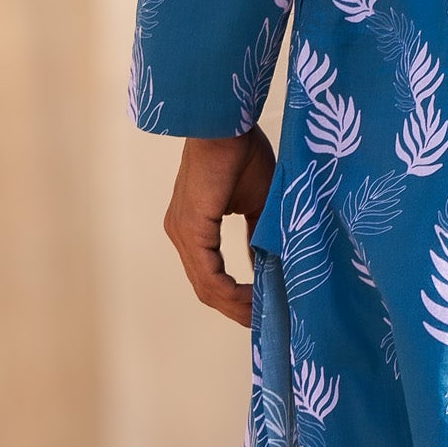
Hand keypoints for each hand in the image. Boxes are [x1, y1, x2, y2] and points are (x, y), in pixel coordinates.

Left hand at [164, 128, 275, 328]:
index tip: (263, 309)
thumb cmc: (242, 152)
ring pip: (207, 287)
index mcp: (192, 227)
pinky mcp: (190, 230)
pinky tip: (256, 297)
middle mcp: (180, 233)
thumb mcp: (257, 204)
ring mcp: (182, 233)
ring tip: (265, 315)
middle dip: (237, 309)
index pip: (210, 275)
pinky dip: (233, 291)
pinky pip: (209, 275)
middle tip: (266, 323)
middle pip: (206, 288)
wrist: (227, 123)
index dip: (236, 297)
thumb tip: (266, 266)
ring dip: (237, 306)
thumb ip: (258, 237)